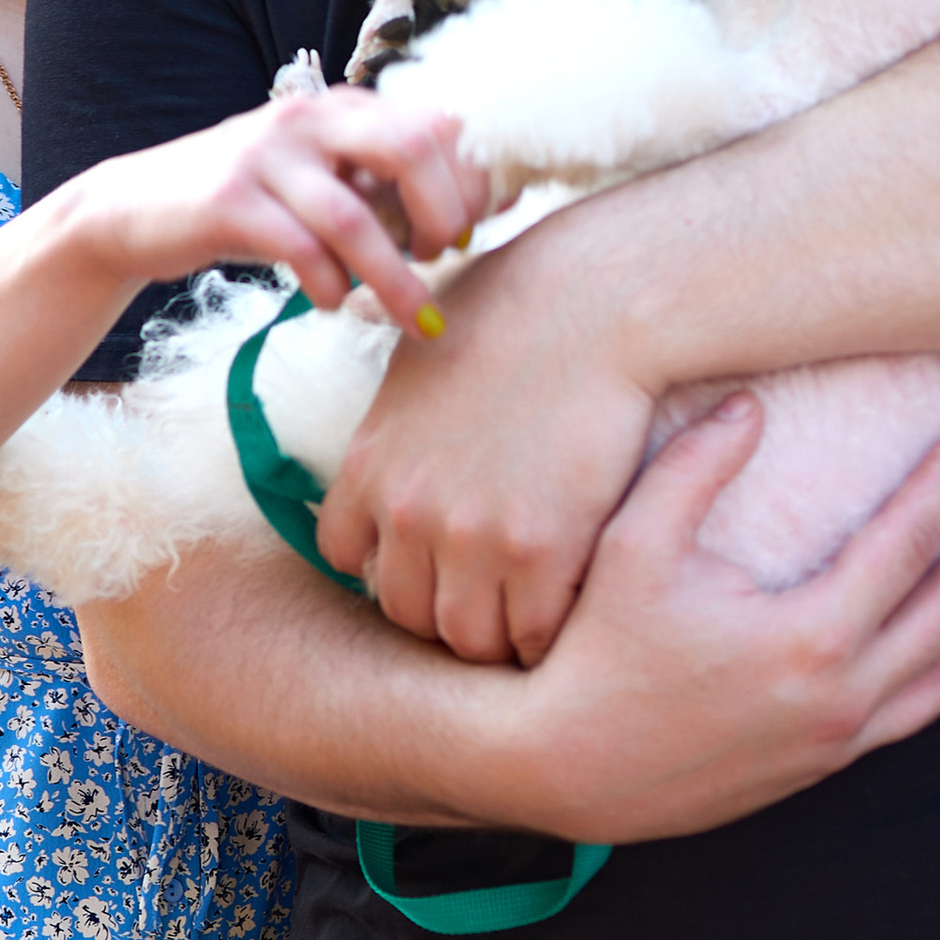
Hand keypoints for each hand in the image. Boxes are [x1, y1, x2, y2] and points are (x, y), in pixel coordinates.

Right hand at [84, 90, 483, 343]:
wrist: (132, 211)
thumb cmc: (250, 205)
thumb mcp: (321, 180)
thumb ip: (387, 186)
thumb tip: (485, 207)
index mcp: (342, 107)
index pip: (436, 121)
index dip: (473, 177)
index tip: (482, 226)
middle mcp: (308, 117)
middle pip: (409, 146)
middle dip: (444, 211)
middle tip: (445, 256)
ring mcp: (265, 156)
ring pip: (355, 217)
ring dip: (396, 278)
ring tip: (417, 319)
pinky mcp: (228, 201)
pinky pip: (301, 249)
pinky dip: (332, 286)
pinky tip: (335, 302)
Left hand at [319, 224, 653, 663]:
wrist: (593, 302)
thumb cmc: (517, 308)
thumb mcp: (419, 351)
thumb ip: (397, 413)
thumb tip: (394, 425)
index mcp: (369, 464)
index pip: (345, 556)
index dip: (393, 561)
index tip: (433, 556)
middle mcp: (406, 510)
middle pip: (407, 610)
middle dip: (446, 608)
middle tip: (494, 596)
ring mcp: (469, 536)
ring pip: (467, 636)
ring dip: (499, 634)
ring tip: (533, 613)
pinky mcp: (539, 550)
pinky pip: (533, 634)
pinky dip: (550, 633)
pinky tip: (573, 608)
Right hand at [498, 399, 939, 845]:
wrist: (567, 768)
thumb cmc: (596, 649)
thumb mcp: (633, 543)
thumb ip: (696, 466)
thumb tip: (751, 402)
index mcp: (809, 634)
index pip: (906, 543)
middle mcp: (841, 693)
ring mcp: (836, 737)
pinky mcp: (821, 766)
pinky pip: (911, 716)